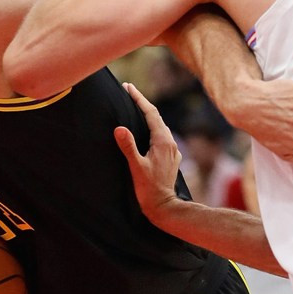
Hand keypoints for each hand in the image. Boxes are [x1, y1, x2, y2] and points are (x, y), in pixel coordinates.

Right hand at [113, 83, 181, 218]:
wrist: (164, 207)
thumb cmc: (149, 188)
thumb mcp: (136, 166)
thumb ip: (128, 146)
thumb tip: (119, 128)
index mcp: (162, 141)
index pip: (150, 113)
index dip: (139, 98)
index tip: (128, 86)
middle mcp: (170, 142)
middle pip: (156, 117)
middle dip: (142, 103)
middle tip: (129, 91)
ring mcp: (173, 150)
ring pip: (160, 126)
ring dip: (148, 115)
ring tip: (136, 107)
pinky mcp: (171, 157)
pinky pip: (162, 136)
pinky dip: (153, 128)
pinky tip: (147, 131)